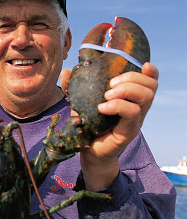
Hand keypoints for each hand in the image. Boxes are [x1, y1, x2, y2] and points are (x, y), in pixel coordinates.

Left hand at [61, 63, 158, 189]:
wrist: (88, 153)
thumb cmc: (88, 127)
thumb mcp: (81, 103)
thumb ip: (74, 88)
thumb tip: (67, 71)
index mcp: (131, 99)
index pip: (151, 82)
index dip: (151, 72)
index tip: (142, 66)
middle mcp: (138, 109)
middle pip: (151, 86)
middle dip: (131, 78)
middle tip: (110, 86)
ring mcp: (135, 121)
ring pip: (146, 97)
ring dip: (127, 90)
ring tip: (107, 96)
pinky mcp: (128, 132)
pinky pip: (132, 113)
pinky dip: (117, 105)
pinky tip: (102, 108)